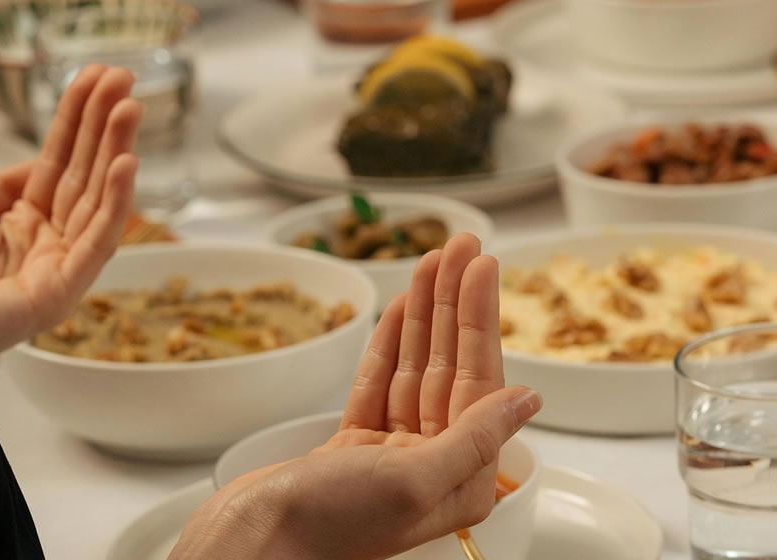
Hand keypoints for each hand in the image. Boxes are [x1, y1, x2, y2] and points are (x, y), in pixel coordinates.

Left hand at [0, 66, 141, 363]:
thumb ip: (4, 184)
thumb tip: (39, 160)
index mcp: (24, 223)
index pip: (61, 160)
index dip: (77, 118)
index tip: (96, 79)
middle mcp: (48, 242)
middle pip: (85, 173)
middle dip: (105, 125)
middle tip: (125, 81)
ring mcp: (59, 267)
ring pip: (98, 200)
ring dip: (117, 151)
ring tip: (129, 108)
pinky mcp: (62, 292)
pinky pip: (98, 241)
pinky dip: (117, 202)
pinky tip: (127, 165)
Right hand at [171, 234, 541, 559]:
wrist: (247, 546)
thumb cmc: (328, 527)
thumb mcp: (414, 481)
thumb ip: (475, 437)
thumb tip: (528, 400)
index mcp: (459, 480)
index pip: (479, 381)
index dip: (480, 318)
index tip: (484, 268)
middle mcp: (432, 466)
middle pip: (450, 366)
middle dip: (455, 303)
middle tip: (462, 246)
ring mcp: (391, 454)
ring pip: (415, 368)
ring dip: (424, 313)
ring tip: (433, 259)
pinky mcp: (352, 448)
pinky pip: (379, 385)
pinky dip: (389, 344)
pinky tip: (402, 307)